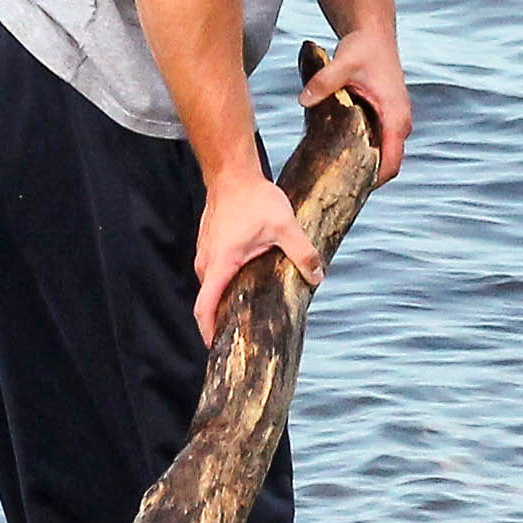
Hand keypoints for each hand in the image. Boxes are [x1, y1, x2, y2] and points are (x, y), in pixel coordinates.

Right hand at [194, 171, 324, 345]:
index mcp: (220, 265)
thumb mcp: (285, 226)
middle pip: (208, 301)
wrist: (233, 173)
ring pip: (212, 287)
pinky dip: (226, 285)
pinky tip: (248, 285)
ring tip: (248, 314)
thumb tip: (318, 277)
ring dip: (226, 301)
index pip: (204, 307)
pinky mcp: (210, 247)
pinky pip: (216, 274)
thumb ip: (303, 253)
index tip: (215, 349)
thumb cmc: (254, 199)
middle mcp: (206, 263)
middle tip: (243, 336)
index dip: (207, 331)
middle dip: (222, 320)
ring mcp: (206, 254)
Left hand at [298, 26, 410, 182]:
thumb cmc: (362, 48)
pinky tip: (336, 159)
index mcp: (395, 115)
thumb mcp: (343, 62)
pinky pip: (377, 144)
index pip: (391, 161)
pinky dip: (362, 154)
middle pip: (388, 164)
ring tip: (333, 181)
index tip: (349, 193)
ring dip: (363, 167)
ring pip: (383, 155)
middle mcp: (399, 122)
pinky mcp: (385, 118)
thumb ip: (324, 82)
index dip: (374, 181)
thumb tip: (303, 100)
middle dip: (365, 180)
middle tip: (334, 193)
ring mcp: (393, 121)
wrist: (373, 35)